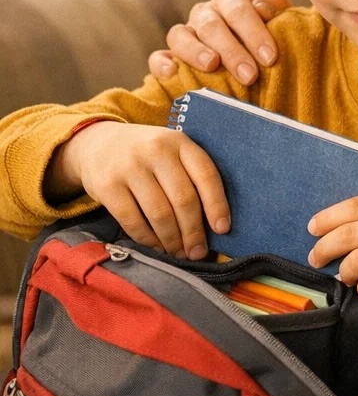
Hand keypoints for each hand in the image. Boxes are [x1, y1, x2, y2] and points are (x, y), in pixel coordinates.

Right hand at [51, 123, 230, 258]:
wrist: (95, 143)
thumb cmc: (145, 154)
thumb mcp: (171, 151)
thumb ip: (190, 174)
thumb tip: (213, 222)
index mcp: (179, 142)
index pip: (206, 175)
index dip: (217, 205)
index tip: (223, 230)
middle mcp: (155, 151)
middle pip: (183, 199)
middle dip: (194, 232)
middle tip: (198, 252)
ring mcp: (129, 168)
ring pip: (160, 214)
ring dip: (173, 240)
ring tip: (179, 253)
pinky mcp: (107, 186)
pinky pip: (133, 221)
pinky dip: (148, 240)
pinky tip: (157, 247)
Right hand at [147, 0, 292, 83]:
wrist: (261, 67)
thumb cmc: (273, 44)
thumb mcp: (282, 27)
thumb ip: (279, 12)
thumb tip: (265, 2)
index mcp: (233, 0)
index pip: (238, 7)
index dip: (254, 31)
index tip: (270, 57)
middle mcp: (207, 12)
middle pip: (212, 23)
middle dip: (232, 49)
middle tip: (250, 74)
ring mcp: (186, 33)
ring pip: (181, 34)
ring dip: (196, 51)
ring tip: (212, 65)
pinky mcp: (171, 56)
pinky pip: (158, 56)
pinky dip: (162, 63)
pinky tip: (172, 73)